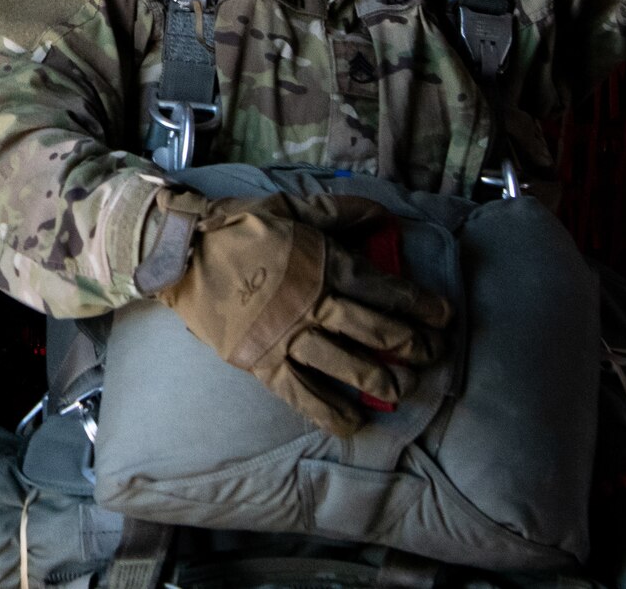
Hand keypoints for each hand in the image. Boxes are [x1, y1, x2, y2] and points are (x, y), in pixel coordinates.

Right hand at [156, 191, 451, 436]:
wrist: (182, 251)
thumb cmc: (240, 224)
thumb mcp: (294, 204)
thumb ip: (342, 211)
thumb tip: (386, 218)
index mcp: (325, 262)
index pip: (386, 290)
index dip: (421, 306)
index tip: (443, 317)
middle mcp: (314, 303)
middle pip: (376, 331)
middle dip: (413, 345)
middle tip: (433, 354)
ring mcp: (288, 336)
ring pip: (348, 365)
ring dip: (383, 379)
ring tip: (405, 388)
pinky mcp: (262, 361)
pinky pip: (303, 395)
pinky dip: (330, 412)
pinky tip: (355, 422)